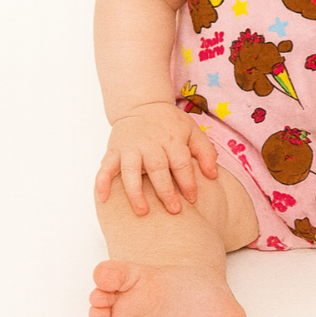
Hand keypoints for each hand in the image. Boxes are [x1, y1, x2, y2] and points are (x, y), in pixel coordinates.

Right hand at [95, 101, 217, 215]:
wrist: (142, 104)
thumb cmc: (170, 124)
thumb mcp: (192, 131)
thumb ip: (205, 152)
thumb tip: (213, 175)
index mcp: (172, 139)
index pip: (181, 163)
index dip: (188, 182)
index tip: (192, 199)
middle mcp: (150, 143)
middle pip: (158, 168)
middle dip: (165, 191)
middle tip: (174, 211)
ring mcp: (130, 147)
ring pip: (131, 171)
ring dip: (135, 192)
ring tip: (142, 212)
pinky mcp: (114, 150)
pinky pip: (105, 167)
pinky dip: (102, 182)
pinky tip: (104, 198)